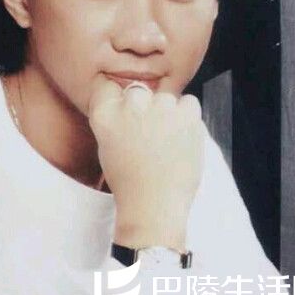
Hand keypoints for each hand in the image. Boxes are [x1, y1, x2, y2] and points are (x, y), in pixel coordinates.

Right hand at [88, 75, 204, 251]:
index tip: (125, 116)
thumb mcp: (107, 146)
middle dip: (144, 106)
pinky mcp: (186, 113)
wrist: (154, 206)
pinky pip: (189, 102)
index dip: (118, 101)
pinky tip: (181, 138)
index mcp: (105, 113)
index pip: (108, 87)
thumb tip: (130, 100)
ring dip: (168, 113)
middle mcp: (131, 104)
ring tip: (166, 141)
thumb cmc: (130, 180)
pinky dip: (188, 117)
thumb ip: (115, 118)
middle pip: (138, 91)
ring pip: (166, 97)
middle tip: (148, 133)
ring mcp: (160, 107)